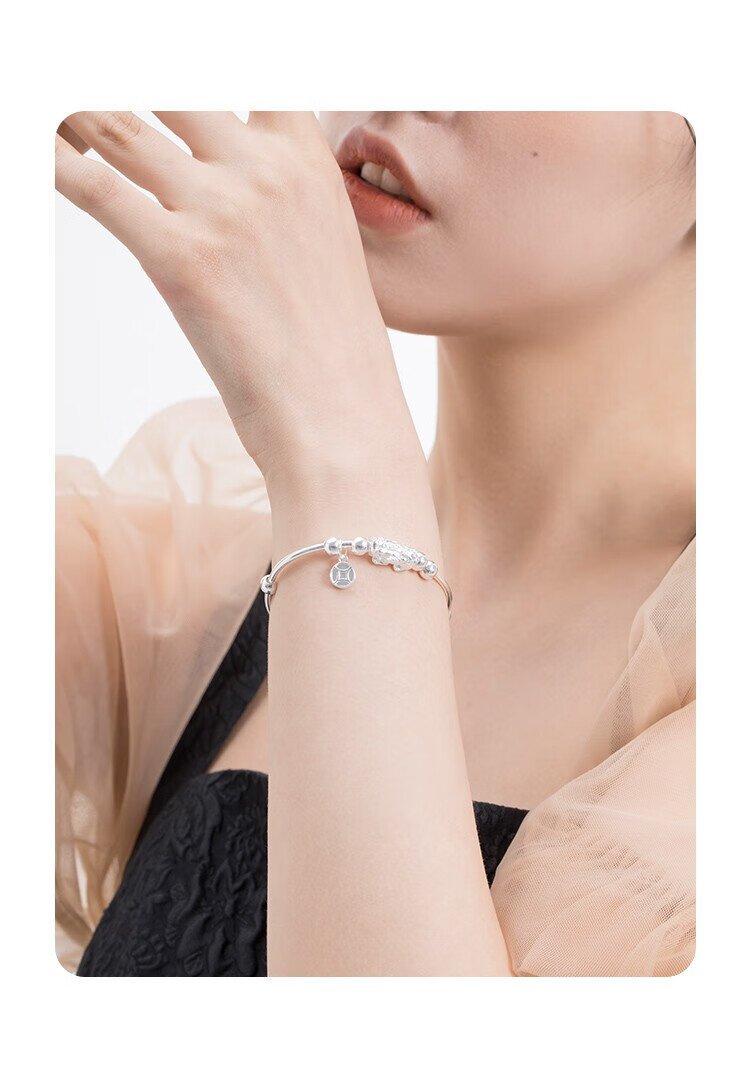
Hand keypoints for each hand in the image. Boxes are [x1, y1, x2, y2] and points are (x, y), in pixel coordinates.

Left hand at [55, 111, 418, 487]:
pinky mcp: (181, 259)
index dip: (191, 80)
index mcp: (305, 159)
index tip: (162, 95)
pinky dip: (54, 163)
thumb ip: (276, 197)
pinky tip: (39, 152)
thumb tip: (217, 187)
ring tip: (54, 118)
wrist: (343, 422)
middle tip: (89, 109)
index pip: (239, 73)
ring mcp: (223, 210)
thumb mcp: (321, 248)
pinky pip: (95, 188)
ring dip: (75, 118)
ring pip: (117, 124)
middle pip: (168, 87)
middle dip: (119, 90)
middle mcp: (264, 169)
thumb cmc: (334, 352)